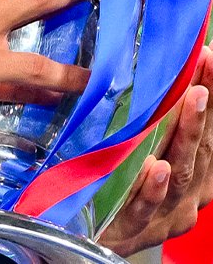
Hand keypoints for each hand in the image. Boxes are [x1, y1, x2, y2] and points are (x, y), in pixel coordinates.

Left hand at [98, 47, 212, 257]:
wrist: (90, 235)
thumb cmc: (122, 187)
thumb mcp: (141, 149)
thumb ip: (153, 118)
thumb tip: (156, 67)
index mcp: (194, 173)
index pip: (207, 127)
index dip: (210, 90)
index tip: (207, 54)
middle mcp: (187, 193)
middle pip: (199, 146)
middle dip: (203, 105)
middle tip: (203, 65)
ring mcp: (165, 212)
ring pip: (180, 172)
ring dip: (187, 134)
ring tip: (193, 100)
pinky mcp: (135, 228)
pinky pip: (146, 207)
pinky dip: (153, 188)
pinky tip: (156, 169)